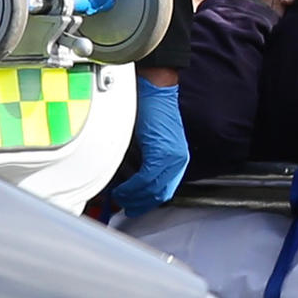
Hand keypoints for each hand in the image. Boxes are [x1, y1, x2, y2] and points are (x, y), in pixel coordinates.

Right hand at [115, 81, 190, 211]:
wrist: (153, 90)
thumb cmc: (149, 111)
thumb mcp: (149, 143)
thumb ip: (143, 163)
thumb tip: (130, 183)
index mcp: (178, 159)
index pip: (165, 191)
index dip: (148, 202)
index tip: (135, 206)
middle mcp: (178, 161)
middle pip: (159, 194)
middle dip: (140, 204)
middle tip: (125, 207)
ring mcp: (172, 158)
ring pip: (152, 190)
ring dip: (133, 197)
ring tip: (119, 198)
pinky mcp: (161, 153)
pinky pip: (145, 179)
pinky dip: (131, 188)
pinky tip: (121, 189)